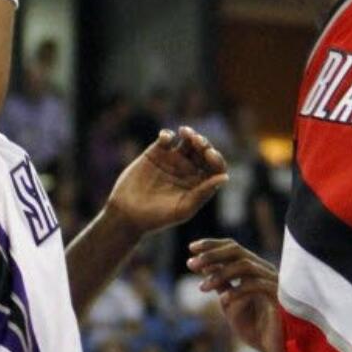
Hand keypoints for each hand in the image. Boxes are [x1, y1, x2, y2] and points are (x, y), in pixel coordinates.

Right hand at [106, 127, 226, 235]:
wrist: (126, 215)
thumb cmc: (157, 218)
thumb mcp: (183, 209)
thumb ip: (203, 193)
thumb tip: (225, 177)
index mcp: (199, 184)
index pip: (215, 167)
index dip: (216, 159)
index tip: (209, 154)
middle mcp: (189, 170)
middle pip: (203, 151)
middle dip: (203, 144)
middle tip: (198, 142)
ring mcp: (172, 160)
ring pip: (188, 141)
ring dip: (191, 135)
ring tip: (186, 133)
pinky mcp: (156, 153)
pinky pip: (166, 138)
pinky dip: (168, 134)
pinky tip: (165, 139)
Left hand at [188, 238, 283, 351]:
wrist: (274, 350)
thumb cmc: (255, 328)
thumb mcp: (231, 304)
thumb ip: (222, 285)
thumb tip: (205, 267)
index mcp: (254, 269)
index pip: (232, 248)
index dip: (212, 245)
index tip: (191, 248)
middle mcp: (264, 270)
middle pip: (237, 250)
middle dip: (212, 254)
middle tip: (191, 264)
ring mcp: (272, 281)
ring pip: (244, 265)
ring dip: (220, 274)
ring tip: (203, 287)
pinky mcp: (278, 296)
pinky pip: (256, 286)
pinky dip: (237, 291)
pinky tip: (223, 299)